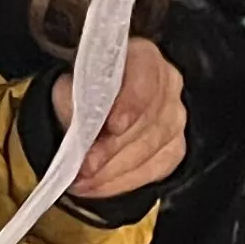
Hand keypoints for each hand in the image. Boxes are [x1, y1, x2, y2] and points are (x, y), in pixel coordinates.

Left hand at [67, 38, 186, 196]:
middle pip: (147, 121)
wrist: (94, 106)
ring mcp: (176, 117)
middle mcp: (168, 83)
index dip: (132, 103)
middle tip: (84, 166)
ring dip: (112, 170)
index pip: (146, 77)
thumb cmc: (83, 90)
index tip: (113, 126)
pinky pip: (153, 170)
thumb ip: (72, 99)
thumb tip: (79, 126)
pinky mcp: (175, 147)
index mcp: (144, 56)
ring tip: (82, 181)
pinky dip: (121, 182)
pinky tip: (97, 186)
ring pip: (150, 149)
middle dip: (113, 149)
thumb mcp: (68, 86)